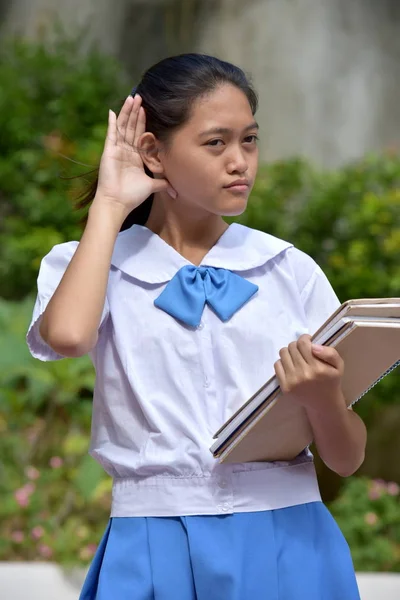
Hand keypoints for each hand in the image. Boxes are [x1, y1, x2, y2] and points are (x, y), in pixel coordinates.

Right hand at [94, 95, 175, 217]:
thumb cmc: (132, 195)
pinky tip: (112, 112)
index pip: (139, 134)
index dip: (143, 122)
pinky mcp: (109, 151)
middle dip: (136, 112)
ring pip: (123, 127)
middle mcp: (125, 151)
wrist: (118, 202)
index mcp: (135, 157)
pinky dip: (111, 123)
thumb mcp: (151, 186)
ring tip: (132, 98)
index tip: (147, 109)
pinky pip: (111, 134)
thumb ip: (162, 183)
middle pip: (131, 127)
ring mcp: (116, 150)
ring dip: (127, 112)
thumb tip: (176, 190)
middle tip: (140, 97)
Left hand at [274, 334, 344, 411]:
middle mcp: (304, 374)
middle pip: (292, 347)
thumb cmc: (331, 381)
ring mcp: (292, 381)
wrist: (323, 404)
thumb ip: (330, 353)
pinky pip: (277, 365)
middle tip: (303, 350)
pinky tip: (291, 366)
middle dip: (298, 345)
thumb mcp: (339, 366)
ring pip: (283, 353)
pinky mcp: (285, 387)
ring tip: (296, 357)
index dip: (304, 338)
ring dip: (289, 352)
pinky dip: (283, 362)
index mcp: (318, 368)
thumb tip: (313, 346)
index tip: (308, 341)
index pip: (303, 344)